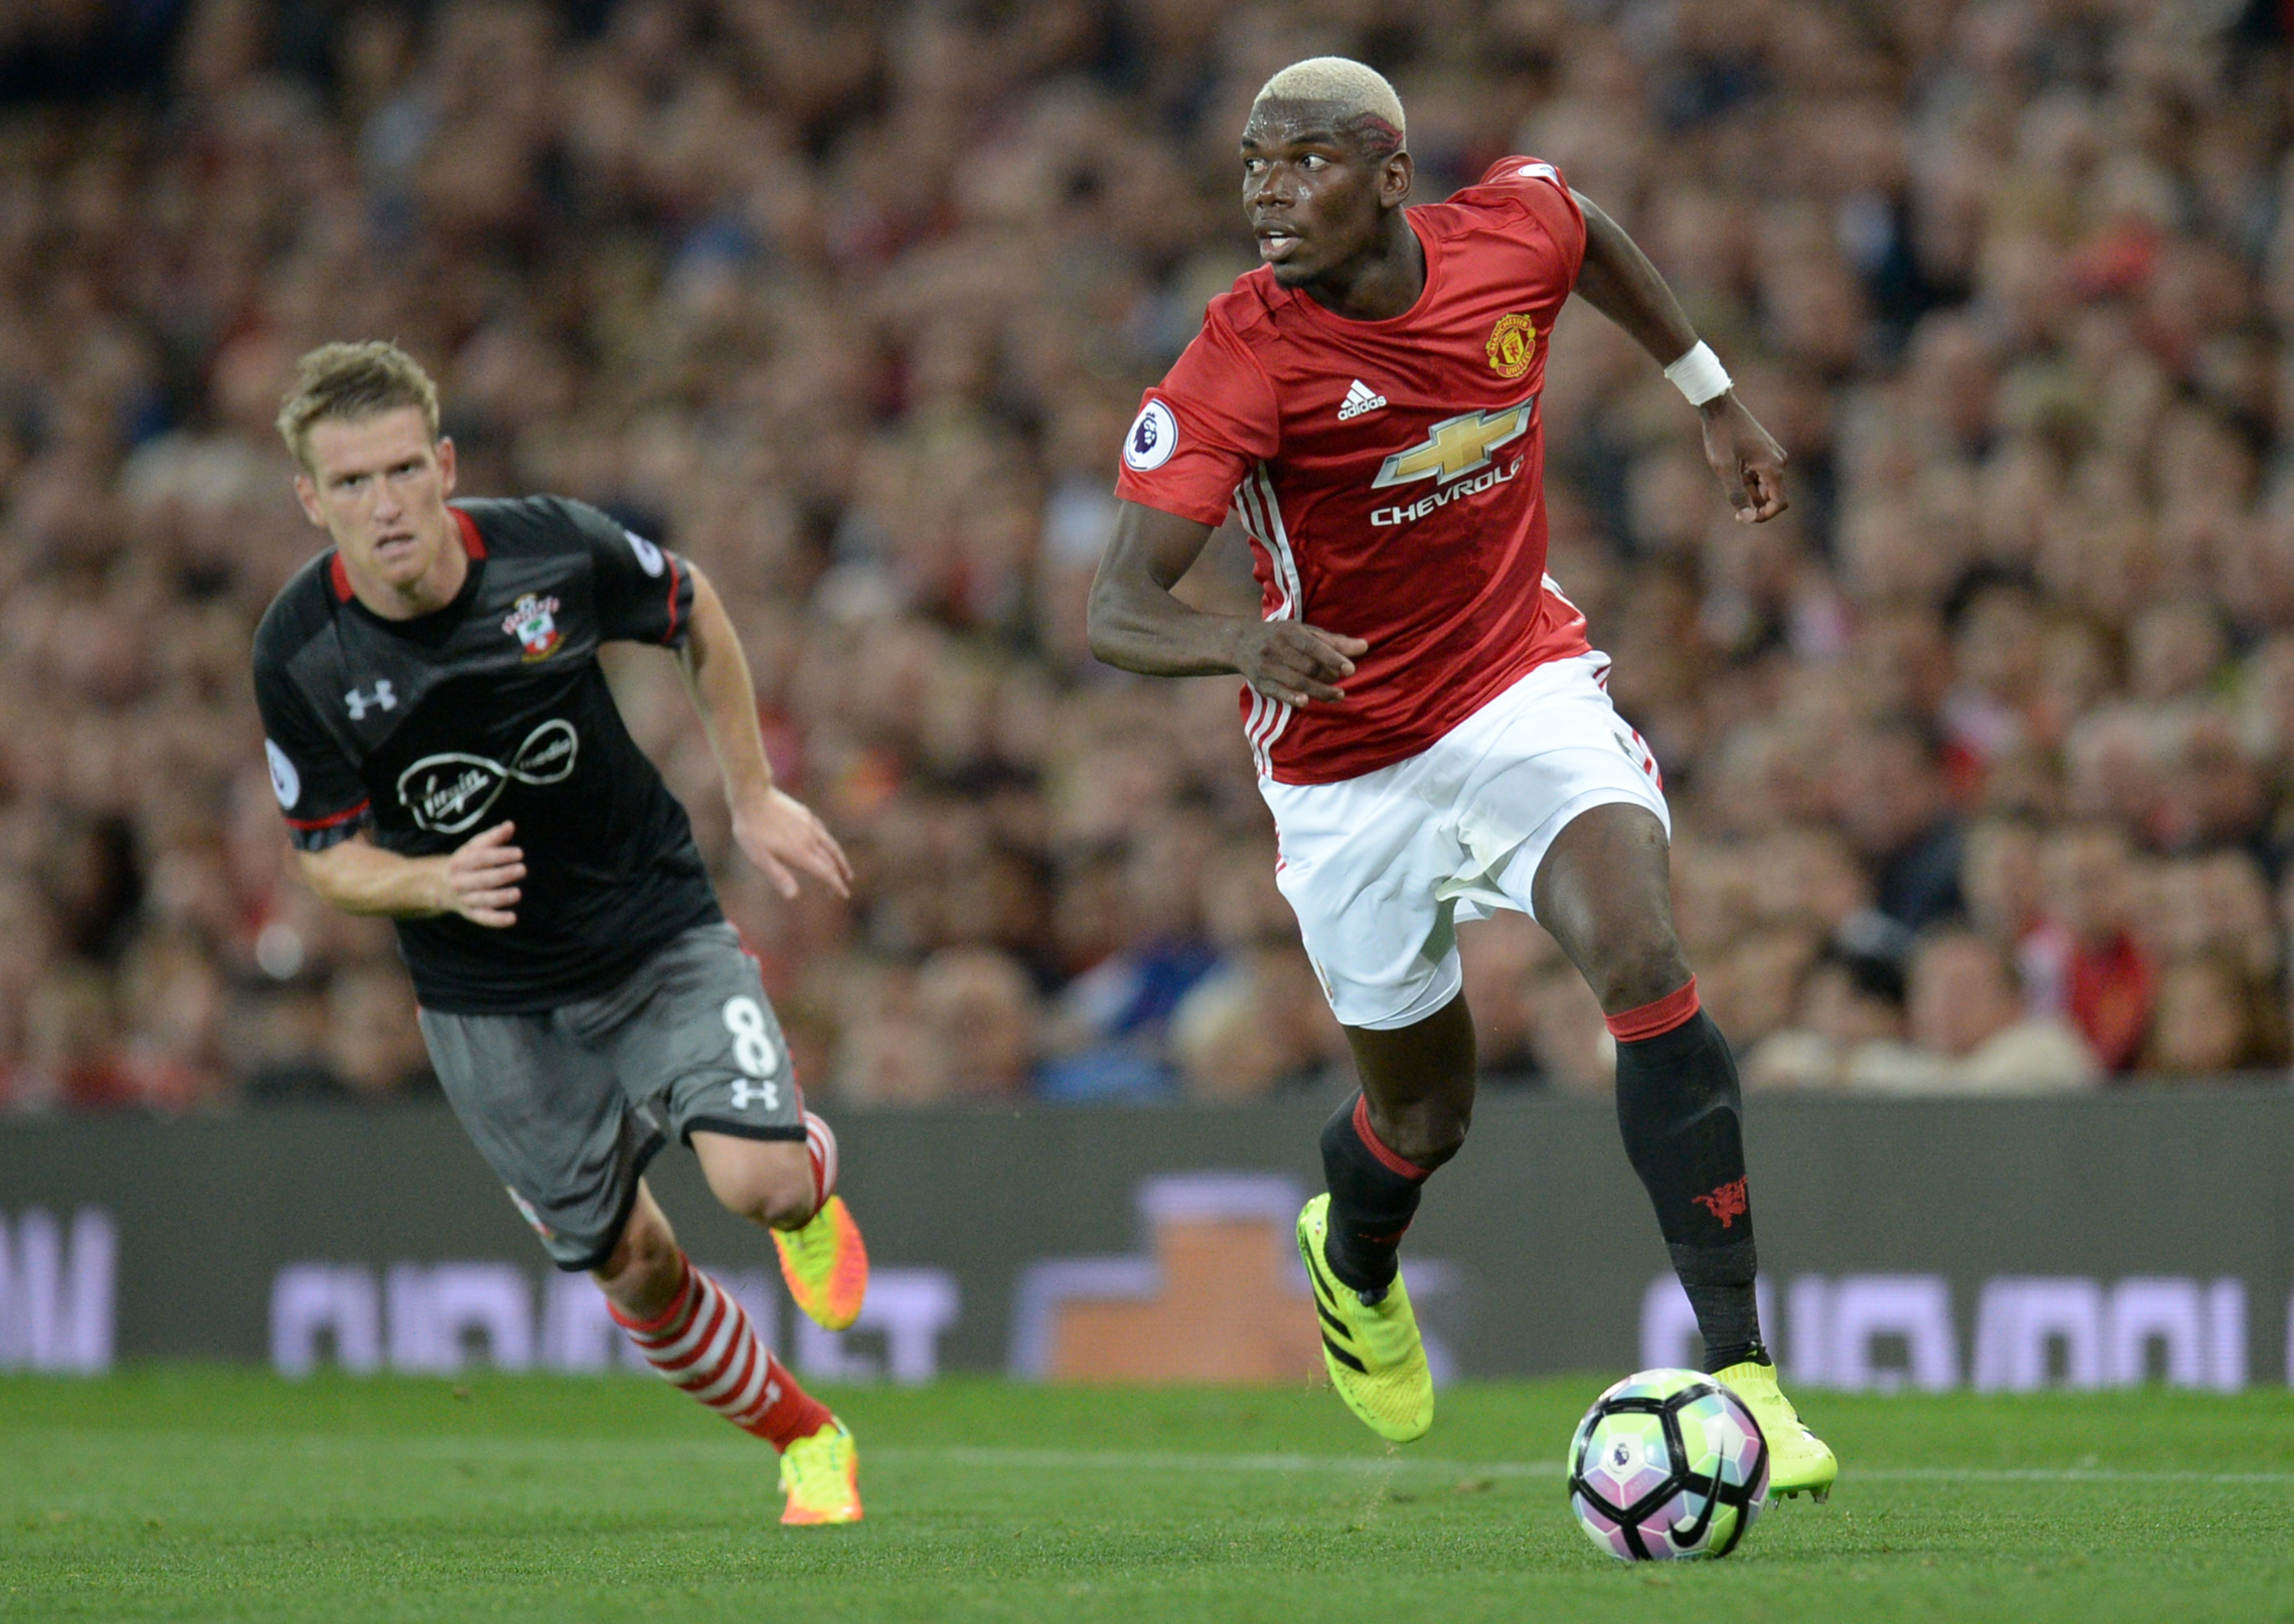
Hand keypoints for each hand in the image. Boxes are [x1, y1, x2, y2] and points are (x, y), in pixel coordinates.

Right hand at [442, 821, 523, 927]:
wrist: (439, 886)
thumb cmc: (465, 863)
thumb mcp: (474, 848)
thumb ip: (493, 837)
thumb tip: (510, 825)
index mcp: (459, 862)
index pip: (481, 858)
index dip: (500, 855)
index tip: (520, 853)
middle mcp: (459, 882)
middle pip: (483, 879)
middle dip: (503, 874)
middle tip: (523, 869)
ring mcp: (464, 899)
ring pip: (483, 899)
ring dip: (500, 897)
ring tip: (518, 893)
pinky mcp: (470, 913)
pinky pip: (483, 918)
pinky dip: (497, 920)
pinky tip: (513, 918)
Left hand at [732, 787, 853, 900]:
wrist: (752, 796)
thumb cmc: (751, 830)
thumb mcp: (759, 858)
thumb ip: (778, 876)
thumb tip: (793, 897)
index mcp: (800, 853)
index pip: (825, 873)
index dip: (835, 885)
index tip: (844, 895)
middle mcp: (810, 840)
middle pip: (831, 861)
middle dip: (838, 876)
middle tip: (844, 887)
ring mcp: (809, 825)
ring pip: (831, 845)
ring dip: (840, 859)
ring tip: (844, 869)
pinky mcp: (805, 814)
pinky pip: (823, 832)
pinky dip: (829, 843)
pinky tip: (826, 843)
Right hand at [1228, 621, 1369, 707]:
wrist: (1240, 642)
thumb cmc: (1281, 636)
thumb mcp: (1304, 632)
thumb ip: (1333, 641)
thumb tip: (1364, 646)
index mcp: (1289, 632)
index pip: (1314, 647)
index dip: (1333, 658)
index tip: (1351, 669)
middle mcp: (1276, 648)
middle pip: (1307, 666)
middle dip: (1328, 675)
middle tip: (1342, 681)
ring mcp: (1267, 667)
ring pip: (1296, 681)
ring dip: (1319, 691)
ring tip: (1338, 695)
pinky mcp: (1260, 683)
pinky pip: (1277, 692)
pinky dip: (1291, 697)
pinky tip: (1306, 702)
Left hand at [1699, 393, 1788, 522]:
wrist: (1720, 407)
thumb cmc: (1721, 435)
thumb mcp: (1723, 468)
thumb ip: (1735, 494)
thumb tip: (1747, 518)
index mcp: (1773, 467)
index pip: (1780, 503)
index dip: (1764, 516)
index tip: (1744, 519)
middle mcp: (1779, 461)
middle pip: (1773, 496)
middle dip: (1755, 504)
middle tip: (1733, 503)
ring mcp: (1774, 456)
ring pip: (1766, 486)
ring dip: (1750, 491)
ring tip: (1730, 477)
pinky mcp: (1766, 452)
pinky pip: (1762, 475)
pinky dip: (1749, 480)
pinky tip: (1733, 470)